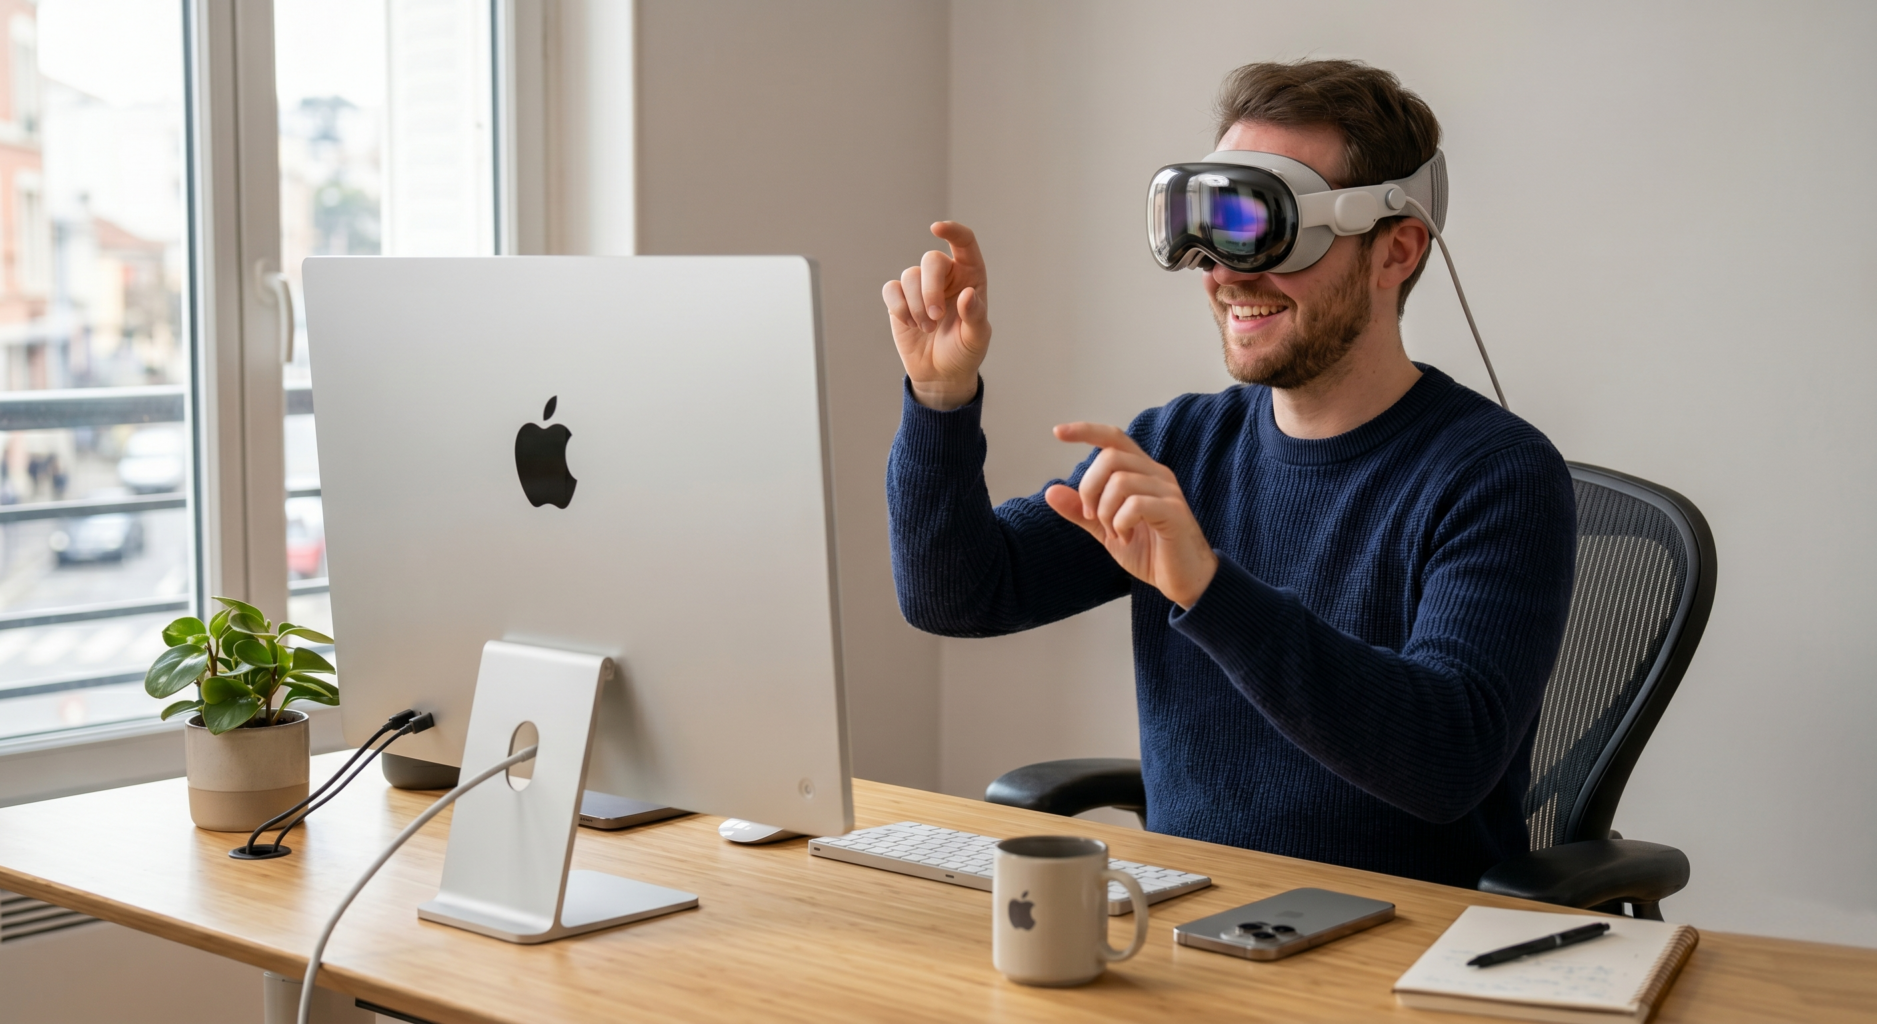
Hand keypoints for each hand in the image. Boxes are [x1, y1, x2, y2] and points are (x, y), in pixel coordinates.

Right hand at [883, 221, 990, 409]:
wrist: (940, 374)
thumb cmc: (964, 352)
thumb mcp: (976, 339)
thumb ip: (975, 316)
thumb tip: (967, 294)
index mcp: (970, 277)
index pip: (964, 243)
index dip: (952, 231)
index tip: (936, 228)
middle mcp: (946, 276)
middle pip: (931, 260)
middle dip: (930, 289)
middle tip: (935, 317)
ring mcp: (921, 287)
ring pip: (910, 276)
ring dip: (916, 306)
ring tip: (927, 329)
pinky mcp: (900, 299)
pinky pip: (891, 290)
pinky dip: (899, 307)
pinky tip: (910, 324)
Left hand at [1044, 423, 1218, 608]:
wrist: (1183, 581)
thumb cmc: (1150, 552)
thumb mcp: (1107, 530)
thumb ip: (1082, 511)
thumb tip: (1050, 491)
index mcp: (1141, 472)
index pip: (1113, 438)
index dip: (1086, 431)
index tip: (1057, 432)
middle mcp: (1156, 474)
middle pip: (1110, 456)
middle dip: (1089, 488)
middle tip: (1093, 517)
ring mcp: (1168, 491)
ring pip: (1120, 481)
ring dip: (1105, 512)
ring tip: (1114, 533)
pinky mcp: (1174, 512)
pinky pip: (1135, 504)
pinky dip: (1121, 523)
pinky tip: (1127, 538)